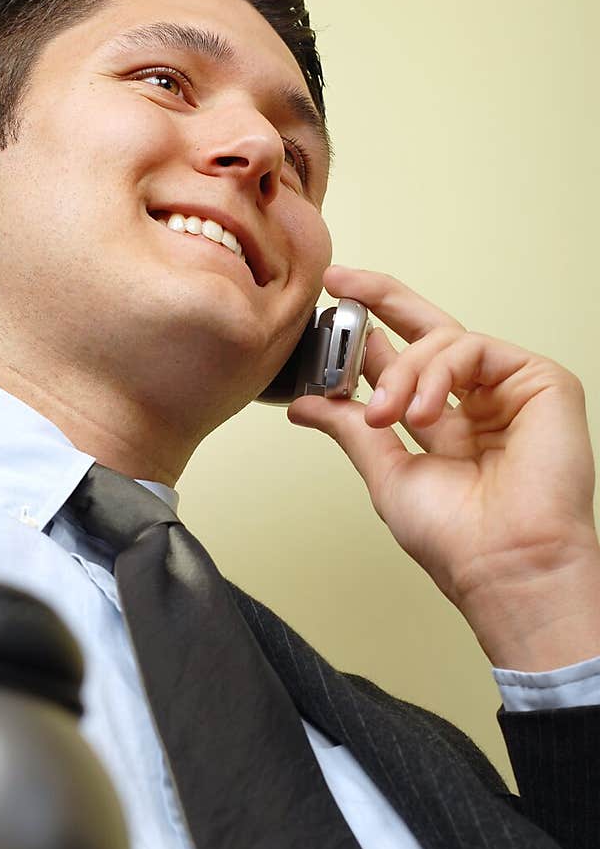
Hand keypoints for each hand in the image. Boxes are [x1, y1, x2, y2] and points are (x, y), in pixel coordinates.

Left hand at [288, 265, 599, 669]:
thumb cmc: (456, 538)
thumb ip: (351, 427)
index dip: (369, 336)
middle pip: (430, 331)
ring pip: (443, 343)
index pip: (405, 365)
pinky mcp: (541, 382)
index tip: (330, 307)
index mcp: (446, 427)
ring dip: (404, 371)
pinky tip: (424, 410)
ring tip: (386, 412)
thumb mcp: (386, 472)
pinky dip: (439, 372)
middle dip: (382, 299)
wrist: (501, 564)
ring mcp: (510, 390)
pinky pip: (475, 348)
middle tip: (342, 284)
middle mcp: (479, 402)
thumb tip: (307, 402)